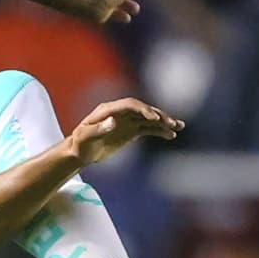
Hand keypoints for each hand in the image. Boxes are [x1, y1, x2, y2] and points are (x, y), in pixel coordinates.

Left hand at [68, 98, 182, 166]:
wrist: (80, 152)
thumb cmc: (80, 144)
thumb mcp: (85, 137)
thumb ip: (99, 129)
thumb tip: (113, 121)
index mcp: (108, 110)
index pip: (130, 105)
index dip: (143, 109)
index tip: (154, 118)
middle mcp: (120, 113)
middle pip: (143, 110)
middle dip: (159, 115)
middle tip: (172, 123)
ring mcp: (127, 121)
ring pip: (149, 119)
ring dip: (164, 122)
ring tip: (178, 127)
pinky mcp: (131, 131)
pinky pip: (148, 129)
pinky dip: (160, 131)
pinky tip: (171, 135)